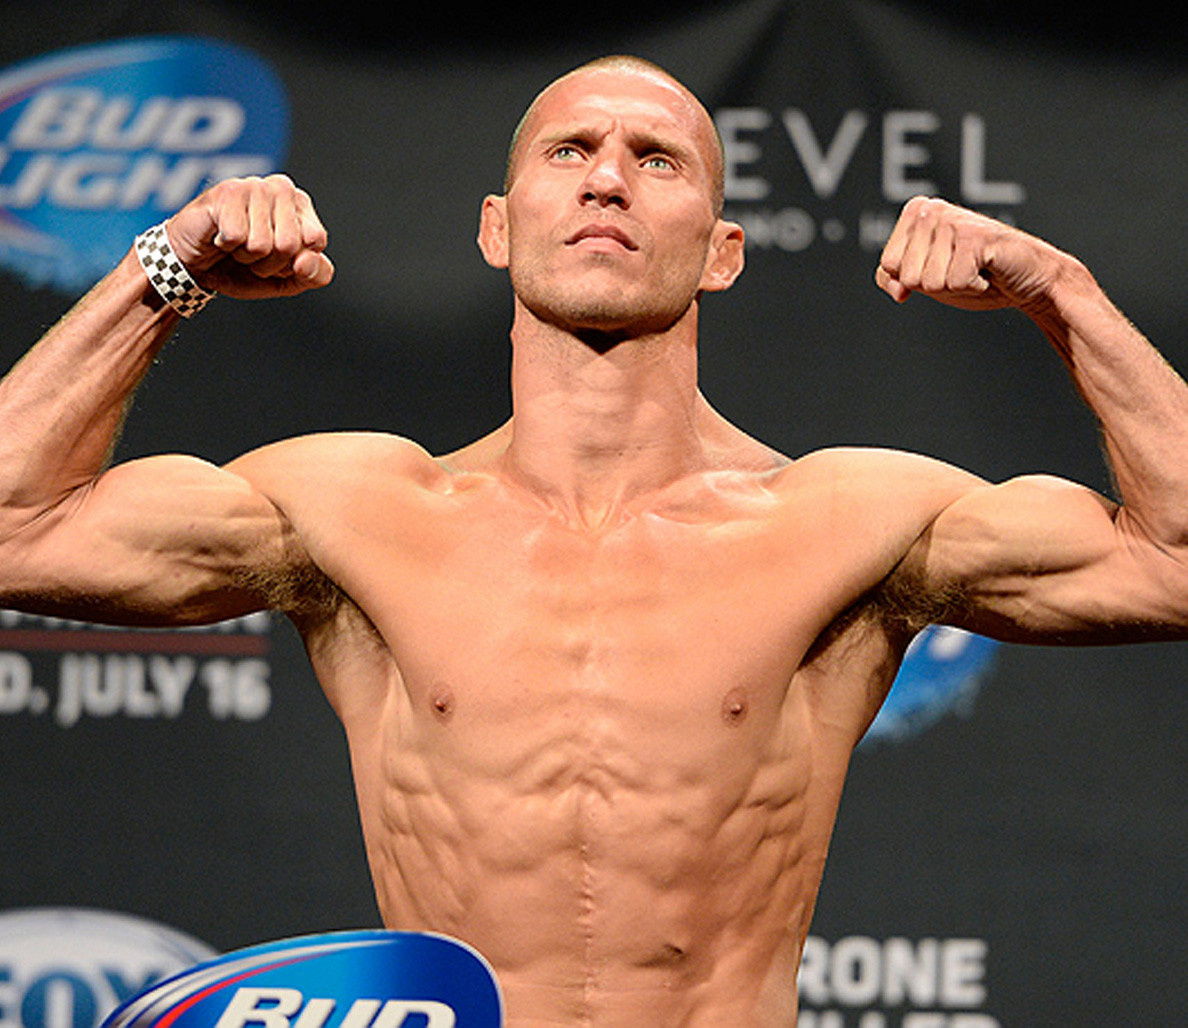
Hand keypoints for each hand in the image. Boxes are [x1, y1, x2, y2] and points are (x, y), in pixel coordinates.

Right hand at [164, 174, 333, 298]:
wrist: (195, 266)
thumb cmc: (243, 268)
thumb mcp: (289, 280)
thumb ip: (315, 275)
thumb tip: (306, 260)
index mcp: (302, 205)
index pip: (315, 240)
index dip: (294, 262)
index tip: (276, 256)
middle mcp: (281, 188)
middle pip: (290, 244)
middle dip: (269, 263)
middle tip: (251, 253)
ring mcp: (254, 186)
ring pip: (263, 243)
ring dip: (246, 256)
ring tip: (235, 244)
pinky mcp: (227, 192)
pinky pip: (237, 237)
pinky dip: (226, 245)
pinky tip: (219, 236)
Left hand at [875, 196, 1068, 313]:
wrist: (1028, 278)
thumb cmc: (977, 275)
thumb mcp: (926, 278)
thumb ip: (895, 278)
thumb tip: (898, 290)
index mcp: (915, 213)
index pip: (888, 266)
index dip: (915, 281)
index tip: (942, 268)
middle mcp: (931, 209)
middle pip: (908, 275)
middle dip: (935, 286)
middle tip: (962, 269)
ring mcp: (953, 220)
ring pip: (929, 281)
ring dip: (956, 286)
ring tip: (975, 268)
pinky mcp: (974, 236)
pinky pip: (954, 282)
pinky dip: (973, 286)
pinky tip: (987, 269)